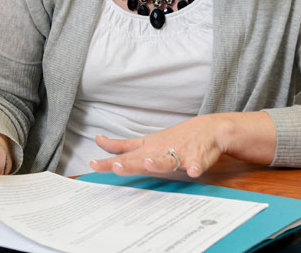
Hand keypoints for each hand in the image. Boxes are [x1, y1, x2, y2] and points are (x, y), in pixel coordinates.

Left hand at [89, 112, 275, 177]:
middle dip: (129, 164)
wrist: (208, 130)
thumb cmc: (173, 138)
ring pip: (166, 161)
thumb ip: (122, 145)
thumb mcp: (145, 141)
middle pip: (141, 159)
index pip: (124, 156)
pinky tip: (192, 171)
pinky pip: (196, 164)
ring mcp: (178, 154)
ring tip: (148, 164)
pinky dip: (194, 167)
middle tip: (116, 166)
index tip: (93, 164)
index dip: (108, 161)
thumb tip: (100, 141)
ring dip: (158, 163)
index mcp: (146, 149)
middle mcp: (159, 152)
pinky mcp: (196, 158)